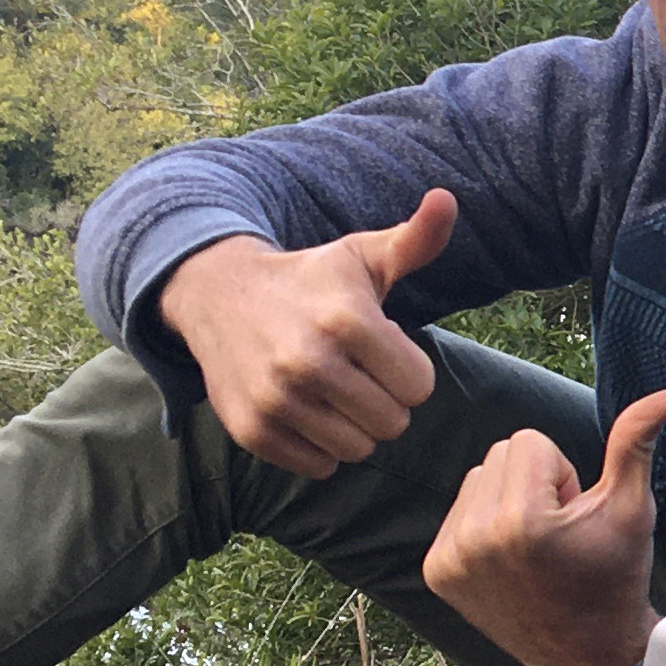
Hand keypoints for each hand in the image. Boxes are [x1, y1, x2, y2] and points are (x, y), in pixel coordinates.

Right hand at [154, 188, 458, 479]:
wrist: (218, 295)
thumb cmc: (311, 278)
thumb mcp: (362, 255)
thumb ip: (416, 240)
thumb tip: (447, 199)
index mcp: (348, 320)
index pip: (420, 387)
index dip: (408, 372)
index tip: (384, 352)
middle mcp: (309, 361)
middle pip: (392, 423)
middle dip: (385, 402)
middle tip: (360, 376)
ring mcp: (276, 400)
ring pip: (357, 450)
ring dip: (354, 428)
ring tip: (335, 393)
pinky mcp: (252, 431)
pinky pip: (318, 467)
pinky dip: (320, 448)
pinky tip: (307, 411)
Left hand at [421, 387, 665, 665]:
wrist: (587, 654)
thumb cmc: (615, 579)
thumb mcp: (631, 509)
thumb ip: (636, 443)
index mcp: (522, 520)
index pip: (528, 440)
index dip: (563, 474)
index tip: (574, 517)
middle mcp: (476, 538)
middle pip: (499, 454)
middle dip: (534, 481)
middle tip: (558, 532)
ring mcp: (451, 558)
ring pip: (477, 478)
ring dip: (507, 500)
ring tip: (535, 545)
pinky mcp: (437, 571)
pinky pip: (457, 513)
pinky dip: (484, 526)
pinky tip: (512, 559)